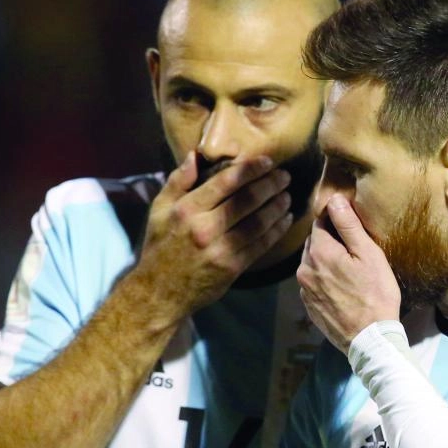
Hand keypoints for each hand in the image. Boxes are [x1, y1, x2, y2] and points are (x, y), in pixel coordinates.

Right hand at [133, 152, 292, 313]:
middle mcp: (205, 227)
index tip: (268, 162)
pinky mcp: (232, 268)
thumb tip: (196, 155)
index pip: (226, 181)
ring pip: (258, 222)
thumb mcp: (159, 210)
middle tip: (285, 177)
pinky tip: (285, 220)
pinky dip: (276, 231)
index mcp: (187, 209)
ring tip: (288, 196)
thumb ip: (178, 181)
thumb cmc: (160, 246)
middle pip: (247, 200)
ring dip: (277, 207)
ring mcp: (220, 249)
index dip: (251, 169)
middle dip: (271, 185)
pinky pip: (260, 245)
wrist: (159, 292)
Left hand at [297, 194, 400, 352]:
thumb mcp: (368, 255)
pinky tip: (343, 287)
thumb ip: (349, 225)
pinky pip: (314, 283)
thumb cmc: (375, 294)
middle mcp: (304, 269)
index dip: (335, 219)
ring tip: (350, 269)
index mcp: (318, 252)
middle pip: (314, 242)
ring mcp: (304, 290)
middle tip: (354, 248)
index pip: (320, 222)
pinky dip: (325, 279)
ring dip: (327, 260)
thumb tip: (334, 199)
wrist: (370, 339)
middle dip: (331, 239)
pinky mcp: (308, 306)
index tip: (350, 223)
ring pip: (313, 263)